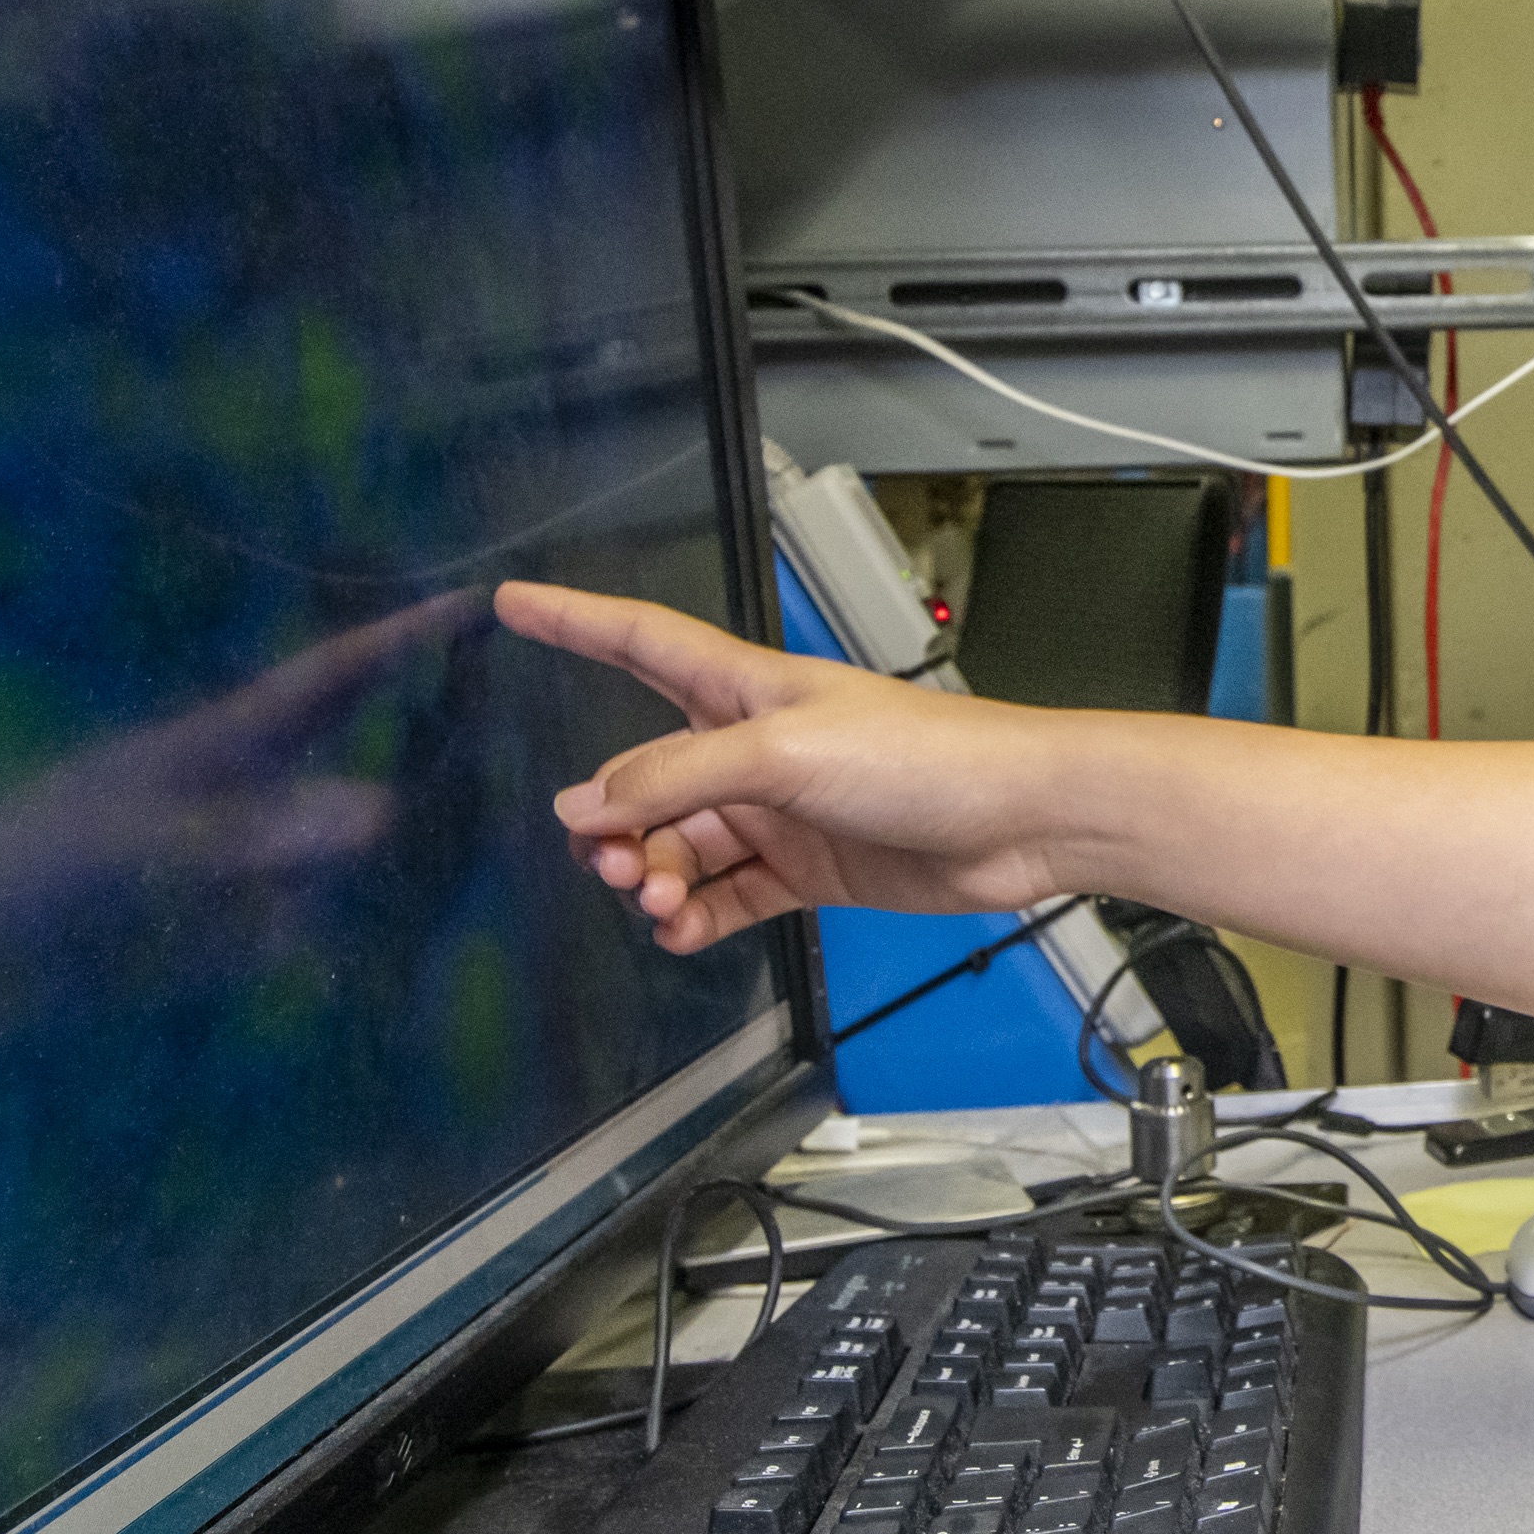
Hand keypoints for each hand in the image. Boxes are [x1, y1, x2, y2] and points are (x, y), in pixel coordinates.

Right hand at [498, 582, 1094, 950]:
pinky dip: (696, 915)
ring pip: (678, 844)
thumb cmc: (928, 756)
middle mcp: (755, 747)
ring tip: (659, 899)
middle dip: (613, 820)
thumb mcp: (785, 754)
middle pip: (646, 777)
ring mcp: (780, 809)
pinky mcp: (808, 867)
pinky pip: (726, 894)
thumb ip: (680, 779)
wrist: (1021, 819)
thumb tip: (587, 805)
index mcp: (747, 690)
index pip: (639, 641)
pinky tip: (682, 929)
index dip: (574, 621)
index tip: (512, 604)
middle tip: (615, 861)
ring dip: (653, 874)